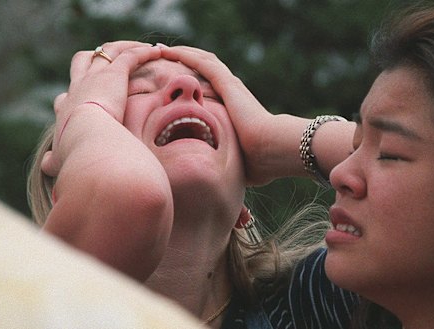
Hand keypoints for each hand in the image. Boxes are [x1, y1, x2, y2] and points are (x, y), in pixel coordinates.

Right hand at [42, 41, 161, 176]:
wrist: (90, 142)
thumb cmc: (78, 154)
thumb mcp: (62, 157)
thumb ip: (54, 160)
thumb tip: (47, 165)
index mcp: (67, 108)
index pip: (66, 95)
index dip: (75, 93)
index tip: (83, 97)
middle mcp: (78, 87)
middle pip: (82, 61)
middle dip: (95, 58)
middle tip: (111, 62)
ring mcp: (96, 77)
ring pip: (107, 51)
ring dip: (124, 47)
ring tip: (141, 49)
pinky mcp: (114, 74)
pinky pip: (130, 56)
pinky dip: (143, 52)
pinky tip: (157, 52)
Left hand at [160, 46, 280, 184]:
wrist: (272, 150)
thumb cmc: (259, 161)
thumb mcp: (234, 158)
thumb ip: (224, 160)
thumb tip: (216, 178)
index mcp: (234, 106)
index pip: (211, 85)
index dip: (193, 77)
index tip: (176, 77)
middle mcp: (233, 91)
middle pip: (205, 67)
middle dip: (184, 60)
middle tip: (163, 56)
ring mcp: (231, 86)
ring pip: (203, 60)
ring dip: (181, 53)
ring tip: (161, 49)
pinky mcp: (228, 85)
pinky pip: (203, 63)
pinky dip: (185, 55)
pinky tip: (169, 51)